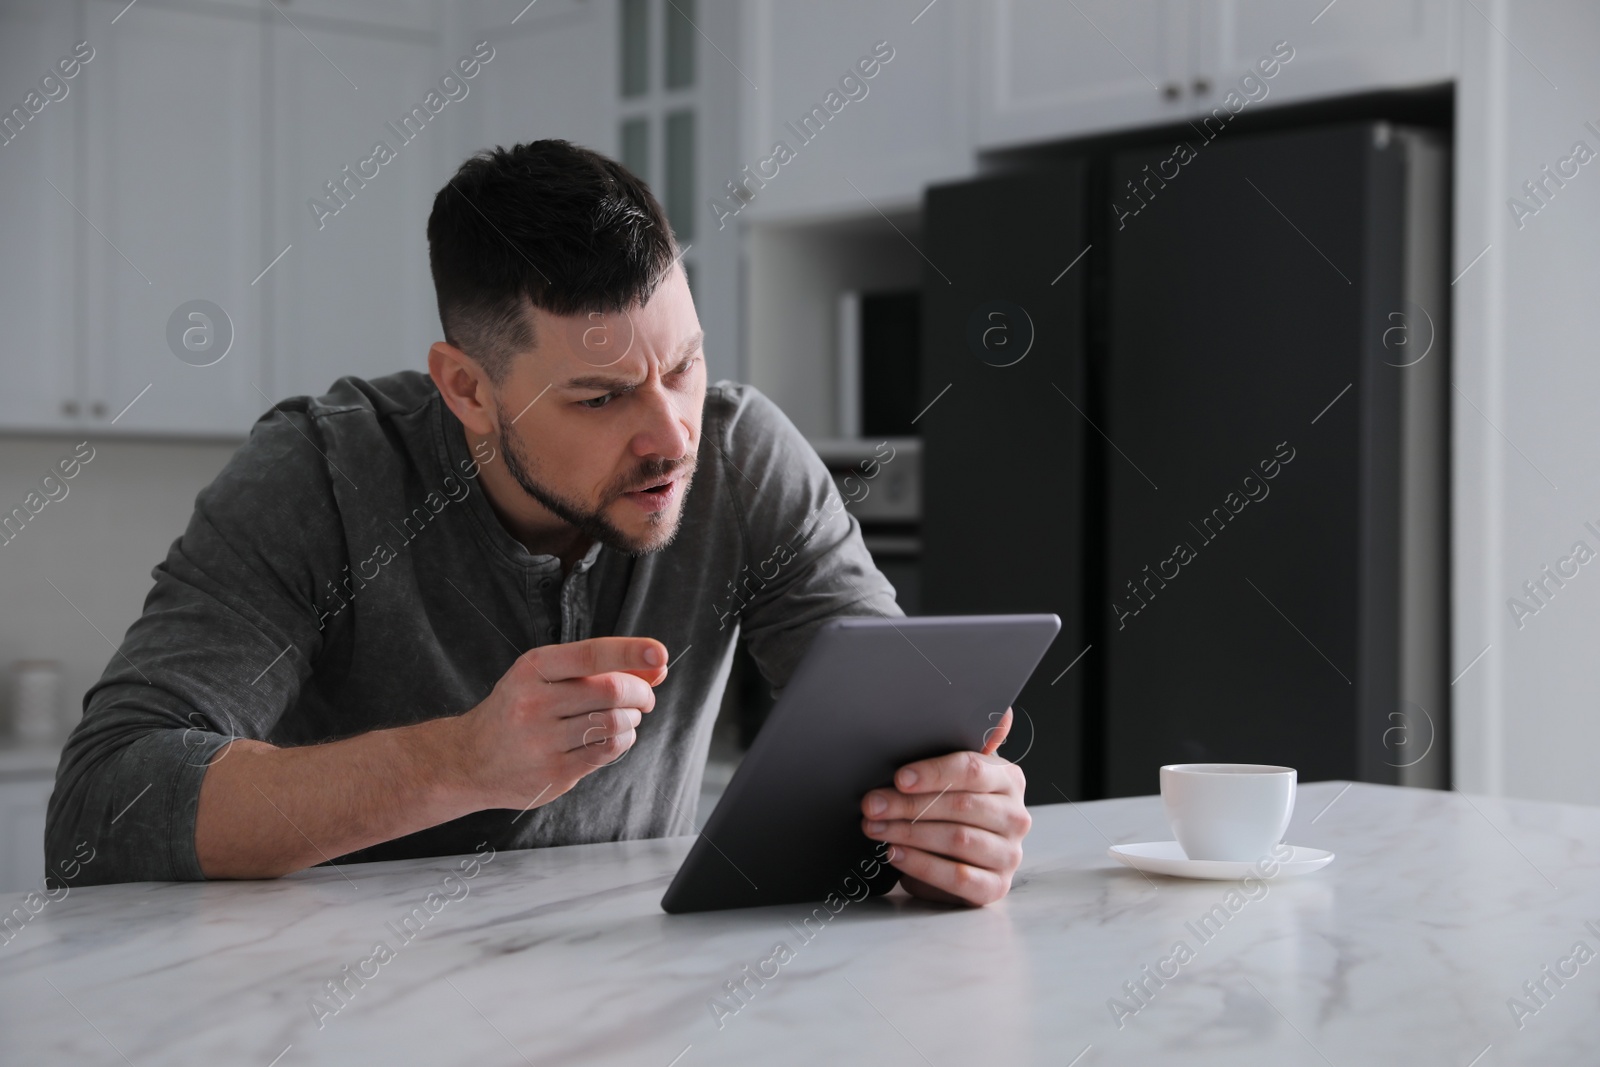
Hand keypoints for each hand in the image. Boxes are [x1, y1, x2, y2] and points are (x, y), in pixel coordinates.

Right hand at [448, 636, 668, 811]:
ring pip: (614, 723)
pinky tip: (613, 736)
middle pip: (611, 690)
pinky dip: (622, 740)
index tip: (659, 652)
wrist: (468, 760)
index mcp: (532, 669)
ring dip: (631, 719)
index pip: (590, 654)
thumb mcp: (545, 677)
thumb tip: (656, 665)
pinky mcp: (554, 772)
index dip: (630, 652)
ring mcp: (542, 741)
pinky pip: (607, 751)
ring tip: (623, 717)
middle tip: (644, 697)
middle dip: (640, 692)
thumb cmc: (518, 710)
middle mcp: (534, 702)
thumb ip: (600, 668)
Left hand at [859, 707, 1029, 905]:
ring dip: (909, 833)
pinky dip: (922, 865)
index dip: (933, 772)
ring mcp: (1009, 854)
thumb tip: (1002, 714)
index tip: (899, 778)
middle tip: (872, 804)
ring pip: (958, 840)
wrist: (957, 859)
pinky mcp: (995, 887)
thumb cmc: (952, 807)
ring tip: (876, 828)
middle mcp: (1016, 816)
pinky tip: (895, 854)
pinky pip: (959, 877)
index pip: (972, 770)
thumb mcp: (956, 774)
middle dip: (909, 805)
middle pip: (960, 806)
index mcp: (1008, 779)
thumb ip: (968, 744)